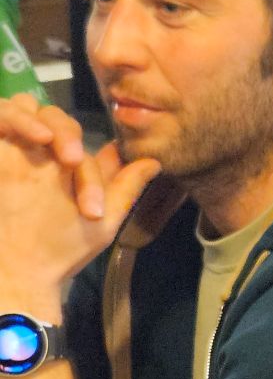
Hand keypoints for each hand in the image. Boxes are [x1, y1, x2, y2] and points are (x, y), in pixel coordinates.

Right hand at [0, 95, 159, 312]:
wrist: (15, 272)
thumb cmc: (59, 251)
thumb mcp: (101, 222)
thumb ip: (124, 189)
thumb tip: (153, 162)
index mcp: (65, 167)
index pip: (84, 149)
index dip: (91, 173)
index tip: (92, 210)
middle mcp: (37, 152)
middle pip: (54, 117)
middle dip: (67, 132)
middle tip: (70, 160)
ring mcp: (11, 149)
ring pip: (23, 106)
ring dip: (39, 119)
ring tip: (48, 141)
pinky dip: (14, 116)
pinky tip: (36, 136)